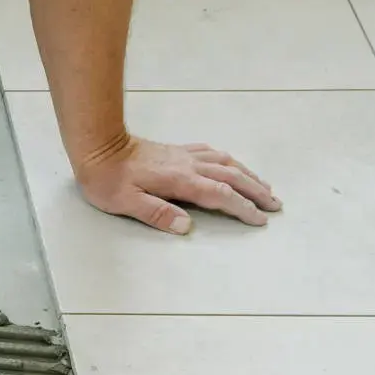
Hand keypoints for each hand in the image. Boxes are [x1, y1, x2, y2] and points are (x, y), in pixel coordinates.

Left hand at [73, 135, 279, 234]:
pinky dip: (229, 160)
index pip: (220, 195)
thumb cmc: (107, 179)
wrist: (98, 147)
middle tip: (276, 205)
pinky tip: (233, 164)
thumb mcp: (126, 203)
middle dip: (256, 192)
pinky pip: (212, 153)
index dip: (242, 208)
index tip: (260, 219)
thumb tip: (186, 227)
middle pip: (232, 177)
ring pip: (227, 162)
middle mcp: (188, 165)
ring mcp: (184, 155)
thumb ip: (157, 214)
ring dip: (249, 175)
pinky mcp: (177, 151)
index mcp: (180, 180)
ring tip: (265, 186)